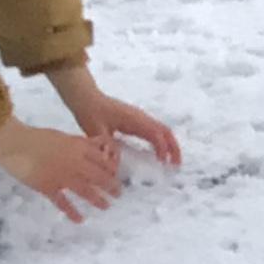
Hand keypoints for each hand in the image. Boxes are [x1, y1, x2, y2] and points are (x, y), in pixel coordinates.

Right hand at [0, 118, 124, 221]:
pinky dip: (72, 212)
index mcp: (78, 147)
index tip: (116, 176)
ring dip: (98, 199)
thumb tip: (95, 147)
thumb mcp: (63, 136)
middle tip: (119, 193)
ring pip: (85, 190)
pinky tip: (79, 219)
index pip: (102, 159)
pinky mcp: (48, 187)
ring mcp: (62, 176)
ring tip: (107, 206)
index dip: (111, 168)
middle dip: (111, 186)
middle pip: (99, 176)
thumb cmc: (36, 137)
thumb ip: (79, 144)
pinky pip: (63, 202)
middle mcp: (75, 162)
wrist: (15, 143)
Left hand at [57, 76, 183, 170]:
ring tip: (171, 161)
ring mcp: (140, 118)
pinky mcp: (136, 121)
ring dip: (169, 144)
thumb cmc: (90, 112)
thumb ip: (106, 146)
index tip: (163, 162)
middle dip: (173, 146)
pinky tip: (159, 153)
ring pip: (162, 130)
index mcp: (133, 119)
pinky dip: (161, 142)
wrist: (86, 98)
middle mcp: (141, 117)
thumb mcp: (95, 130)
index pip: (155, 133)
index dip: (162, 147)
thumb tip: (116, 163)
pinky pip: (154, 131)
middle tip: (177, 164)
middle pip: (165, 130)